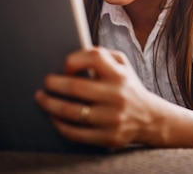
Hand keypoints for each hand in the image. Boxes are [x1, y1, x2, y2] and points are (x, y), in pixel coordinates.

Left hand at [34, 47, 158, 148]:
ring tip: (42, 99)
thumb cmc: (128, 87)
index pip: (94, 58)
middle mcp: (117, 95)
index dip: (74, 60)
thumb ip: (102, 55)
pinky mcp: (108, 137)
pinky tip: (54, 118)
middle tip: (45, 83)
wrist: (150, 118)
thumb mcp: (123, 65)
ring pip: (71, 112)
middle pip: (75, 87)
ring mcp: (112, 118)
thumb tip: (73, 56)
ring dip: (50, 105)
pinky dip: (60, 125)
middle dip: (53, 84)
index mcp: (120, 74)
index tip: (65, 66)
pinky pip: (76, 133)